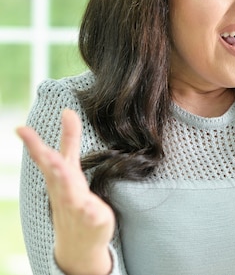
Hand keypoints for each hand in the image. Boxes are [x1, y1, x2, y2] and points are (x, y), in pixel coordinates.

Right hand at [17, 109, 114, 274]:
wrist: (78, 242)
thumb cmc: (73, 198)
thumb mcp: (70, 167)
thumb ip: (70, 139)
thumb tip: (67, 110)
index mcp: (60, 177)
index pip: (46, 158)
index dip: (34, 143)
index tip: (21, 128)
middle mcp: (65, 191)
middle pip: (56, 176)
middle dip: (50, 163)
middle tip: (44, 152)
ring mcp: (78, 207)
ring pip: (71, 196)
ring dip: (67, 185)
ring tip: (65, 171)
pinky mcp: (94, 220)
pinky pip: (93, 217)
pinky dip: (93, 213)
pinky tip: (94, 212)